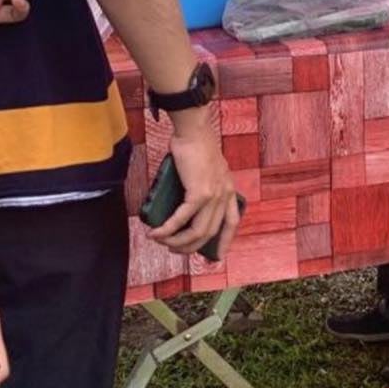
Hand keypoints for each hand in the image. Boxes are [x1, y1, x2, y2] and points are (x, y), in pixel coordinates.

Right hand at [147, 109, 240, 258]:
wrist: (193, 130)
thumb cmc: (194, 146)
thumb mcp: (204, 171)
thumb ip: (200, 187)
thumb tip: (181, 207)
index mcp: (229, 189)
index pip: (233, 222)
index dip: (225, 242)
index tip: (218, 257)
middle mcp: (225, 194)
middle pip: (210, 232)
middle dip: (190, 246)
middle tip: (173, 249)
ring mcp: (214, 195)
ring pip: (197, 231)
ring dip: (177, 241)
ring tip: (161, 241)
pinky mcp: (200, 192)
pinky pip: (182, 218)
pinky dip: (168, 228)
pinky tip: (156, 232)